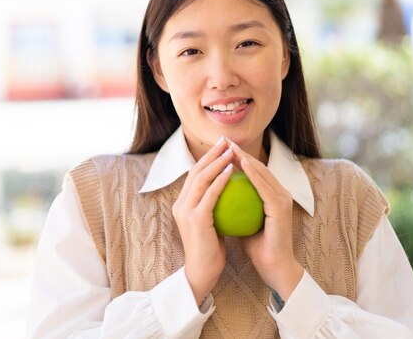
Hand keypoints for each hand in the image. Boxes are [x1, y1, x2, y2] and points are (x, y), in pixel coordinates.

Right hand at [173, 137, 234, 304]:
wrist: (201, 272)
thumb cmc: (210, 250)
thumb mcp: (210, 223)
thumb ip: (213, 206)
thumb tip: (229, 190)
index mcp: (182, 204)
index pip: (194, 174)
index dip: (207, 158)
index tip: (222, 146)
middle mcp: (180, 204)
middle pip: (195, 170)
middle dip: (211, 153)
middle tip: (226, 141)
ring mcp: (186, 211)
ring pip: (201, 178)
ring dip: (217, 161)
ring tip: (231, 150)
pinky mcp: (196, 218)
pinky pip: (210, 193)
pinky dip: (221, 179)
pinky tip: (233, 170)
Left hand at [230, 142, 303, 300]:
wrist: (273, 266)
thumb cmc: (256, 246)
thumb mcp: (242, 220)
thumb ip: (234, 205)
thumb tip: (214, 192)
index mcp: (272, 196)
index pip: (254, 172)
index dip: (238, 158)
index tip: (221, 149)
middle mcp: (280, 194)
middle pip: (259, 167)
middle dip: (241, 152)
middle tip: (225, 141)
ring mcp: (282, 199)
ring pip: (262, 173)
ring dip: (245, 158)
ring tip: (230, 147)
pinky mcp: (281, 207)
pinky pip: (264, 186)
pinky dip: (253, 174)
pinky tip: (240, 165)